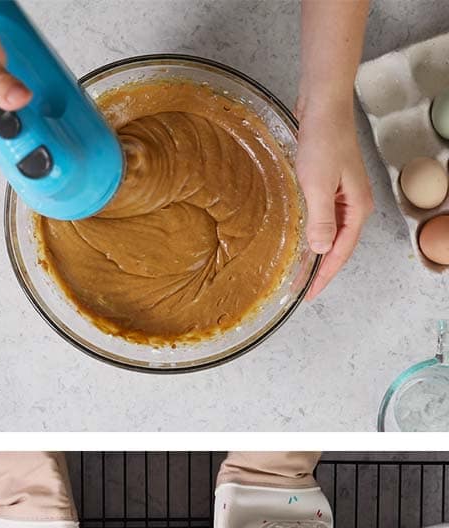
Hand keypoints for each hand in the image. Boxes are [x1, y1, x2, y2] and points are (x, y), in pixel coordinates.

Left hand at [294, 103, 373, 298]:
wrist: (324, 107)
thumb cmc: (323, 142)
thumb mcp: (318, 185)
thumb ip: (320, 219)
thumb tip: (321, 250)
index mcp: (357, 208)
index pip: (341, 251)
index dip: (325, 275)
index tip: (309, 294)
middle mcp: (354, 204)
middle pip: (338, 245)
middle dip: (321, 268)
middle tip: (299, 288)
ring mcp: (343, 194)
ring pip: (330, 232)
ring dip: (316, 251)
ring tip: (297, 271)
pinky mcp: (330, 185)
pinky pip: (323, 217)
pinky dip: (313, 232)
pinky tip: (299, 239)